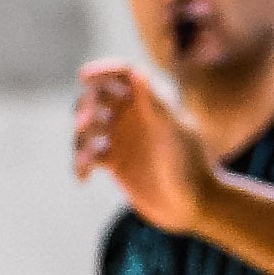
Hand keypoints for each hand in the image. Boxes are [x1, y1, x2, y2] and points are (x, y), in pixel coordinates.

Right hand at [73, 61, 218, 237]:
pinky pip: (87, 156)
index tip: (84, 76)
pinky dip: (81, 164)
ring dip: (80, 141)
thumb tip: (137, 72)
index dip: (103, 70)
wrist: (193, 204)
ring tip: (86, 162)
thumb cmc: (189, 164)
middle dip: (85, 107)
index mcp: (152, 102)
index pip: (123, 75)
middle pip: (97, 98)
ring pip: (87, 128)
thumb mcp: (171, 131)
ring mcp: (122, 138)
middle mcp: (135, 116)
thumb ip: (154, 102)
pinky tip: (83, 178)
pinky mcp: (113, 162)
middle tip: (82, 123)